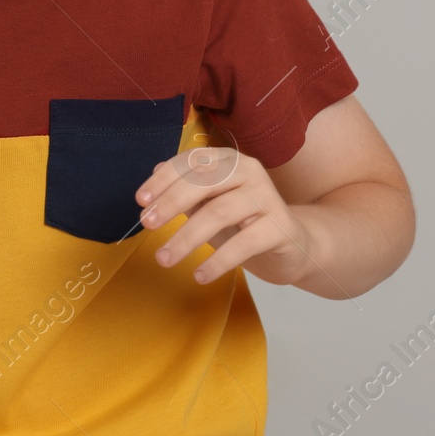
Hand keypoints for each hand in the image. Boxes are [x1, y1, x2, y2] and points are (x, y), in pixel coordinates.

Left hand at [134, 146, 314, 285]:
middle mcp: (250, 171)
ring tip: (164, 259)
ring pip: (219, 212)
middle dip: (170, 203)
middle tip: (147, 225)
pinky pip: (244, 243)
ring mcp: (267, 197)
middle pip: (204, 183)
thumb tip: (153, 180)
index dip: (163, 179)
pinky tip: (200, 275)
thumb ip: (185, 192)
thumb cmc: (244, 222)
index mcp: (229, 160)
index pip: (191, 162)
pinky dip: (217, 261)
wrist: (293, 244)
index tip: (140, 201)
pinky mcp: (281, 226)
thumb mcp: (210, 204)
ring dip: (186, 238)